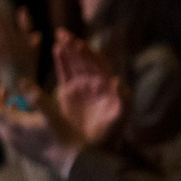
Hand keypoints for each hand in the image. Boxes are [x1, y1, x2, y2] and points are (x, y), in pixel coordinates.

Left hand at [0, 72, 63, 165]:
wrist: (69, 161)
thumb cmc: (62, 136)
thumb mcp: (53, 114)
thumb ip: (37, 98)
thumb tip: (22, 81)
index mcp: (12, 124)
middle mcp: (7, 133)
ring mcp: (12, 140)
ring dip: (0, 103)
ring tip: (5, 90)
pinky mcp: (19, 145)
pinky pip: (6, 126)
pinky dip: (7, 113)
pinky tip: (16, 108)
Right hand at [50, 31, 125, 148]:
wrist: (96, 147)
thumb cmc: (112, 133)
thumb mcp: (120, 119)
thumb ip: (124, 101)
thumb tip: (120, 81)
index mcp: (107, 86)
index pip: (100, 65)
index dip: (91, 54)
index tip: (81, 45)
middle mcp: (95, 83)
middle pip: (86, 60)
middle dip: (76, 47)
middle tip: (65, 34)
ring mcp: (82, 86)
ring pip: (75, 63)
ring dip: (68, 50)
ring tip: (60, 36)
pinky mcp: (68, 93)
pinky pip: (65, 73)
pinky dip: (61, 61)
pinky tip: (56, 48)